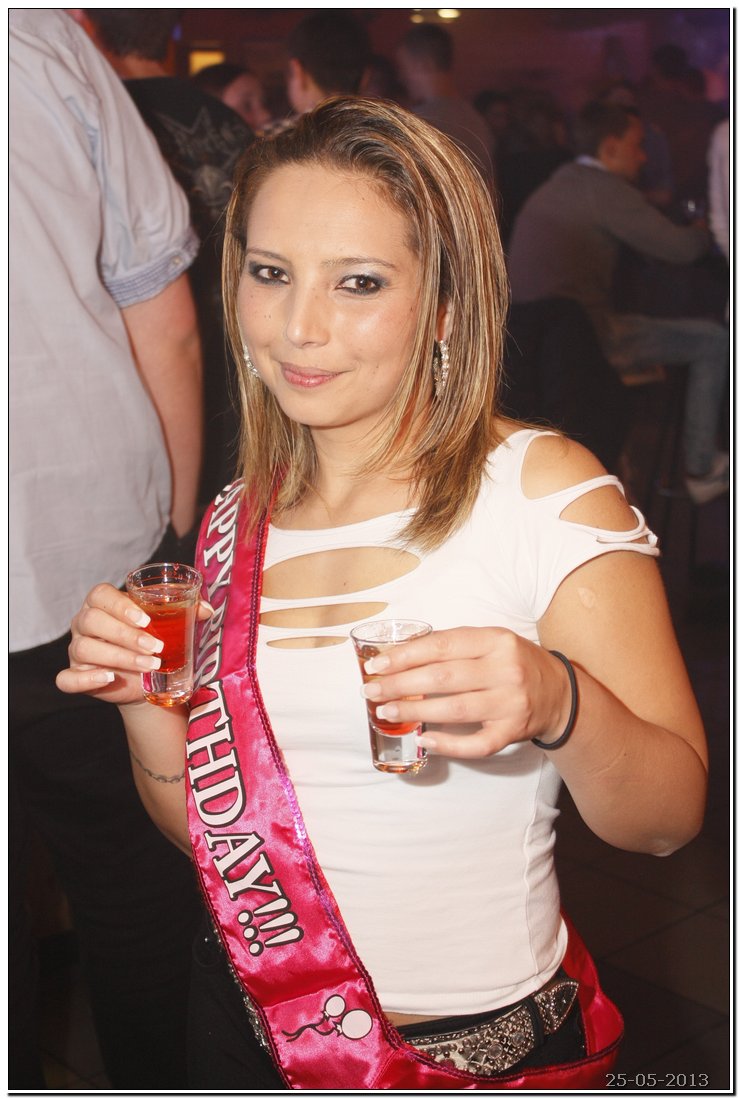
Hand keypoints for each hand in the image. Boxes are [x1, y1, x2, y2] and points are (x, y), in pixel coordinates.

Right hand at [55, 583, 212, 707]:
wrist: (148, 678)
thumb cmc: (155, 641)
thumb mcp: (170, 624)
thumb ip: (187, 611)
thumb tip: (206, 609)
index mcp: (103, 603)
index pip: (100, 595)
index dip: (120, 606)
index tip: (145, 620)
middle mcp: (84, 622)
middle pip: (92, 621)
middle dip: (125, 635)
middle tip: (156, 647)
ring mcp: (76, 650)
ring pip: (84, 648)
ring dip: (118, 657)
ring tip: (149, 665)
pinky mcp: (74, 675)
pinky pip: (67, 678)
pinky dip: (85, 679)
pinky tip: (109, 678)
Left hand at [360, 627, 571, 757]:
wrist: (559, 692)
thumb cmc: (514, 663)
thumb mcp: (491, 641)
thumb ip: (454, 645)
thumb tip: (401, 655)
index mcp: (496, 640)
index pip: (441, 646)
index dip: (405, 656)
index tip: (377, 665)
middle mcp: (505, 670)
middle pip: (443, 678)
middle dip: (400, 685)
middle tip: (372, 691)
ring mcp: (510, 703)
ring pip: (455, 710)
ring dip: (415, 712)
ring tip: (386, 712)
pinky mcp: (512, 732)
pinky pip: (476, 744)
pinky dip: (448, 745)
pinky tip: (424, 740)